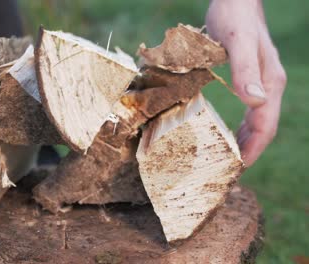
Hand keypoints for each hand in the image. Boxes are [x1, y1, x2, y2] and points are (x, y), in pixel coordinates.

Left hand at [206, 0, 286, 166]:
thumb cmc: (234, 18)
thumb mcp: (237, 42)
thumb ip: (245, 70)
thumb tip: (254, 102)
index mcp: (269, 83)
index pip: (265, 125)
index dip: (253, 149)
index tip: (238, 168)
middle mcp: (269, 85)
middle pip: (264, 127)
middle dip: (250, 150)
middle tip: (232, 171)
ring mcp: (262, 82)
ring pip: (258, 121)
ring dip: (247, 141)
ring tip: (232, 160)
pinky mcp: (251, 77)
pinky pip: (252, 111)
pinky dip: (243, 127)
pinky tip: (233, 133)